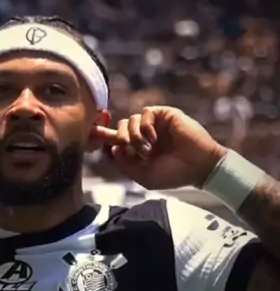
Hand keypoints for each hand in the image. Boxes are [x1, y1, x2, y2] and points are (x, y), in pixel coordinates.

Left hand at [92, 106, 226, 189]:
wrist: (199, 167)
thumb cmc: (173, 175)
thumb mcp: (143, 177)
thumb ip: (125, 165)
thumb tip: (112, 149)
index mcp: (137, 150)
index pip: (115, 140)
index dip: (102, 136)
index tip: (91, 133)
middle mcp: (143, 136)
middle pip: (118, 128)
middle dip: (119, 139)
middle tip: (133, 152)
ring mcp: (154, 125)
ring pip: (128, 120)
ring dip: (133, 136)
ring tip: (147, 150)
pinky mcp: (164, 115)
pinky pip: (144, 113)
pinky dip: (144, 127)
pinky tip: (154, 140)